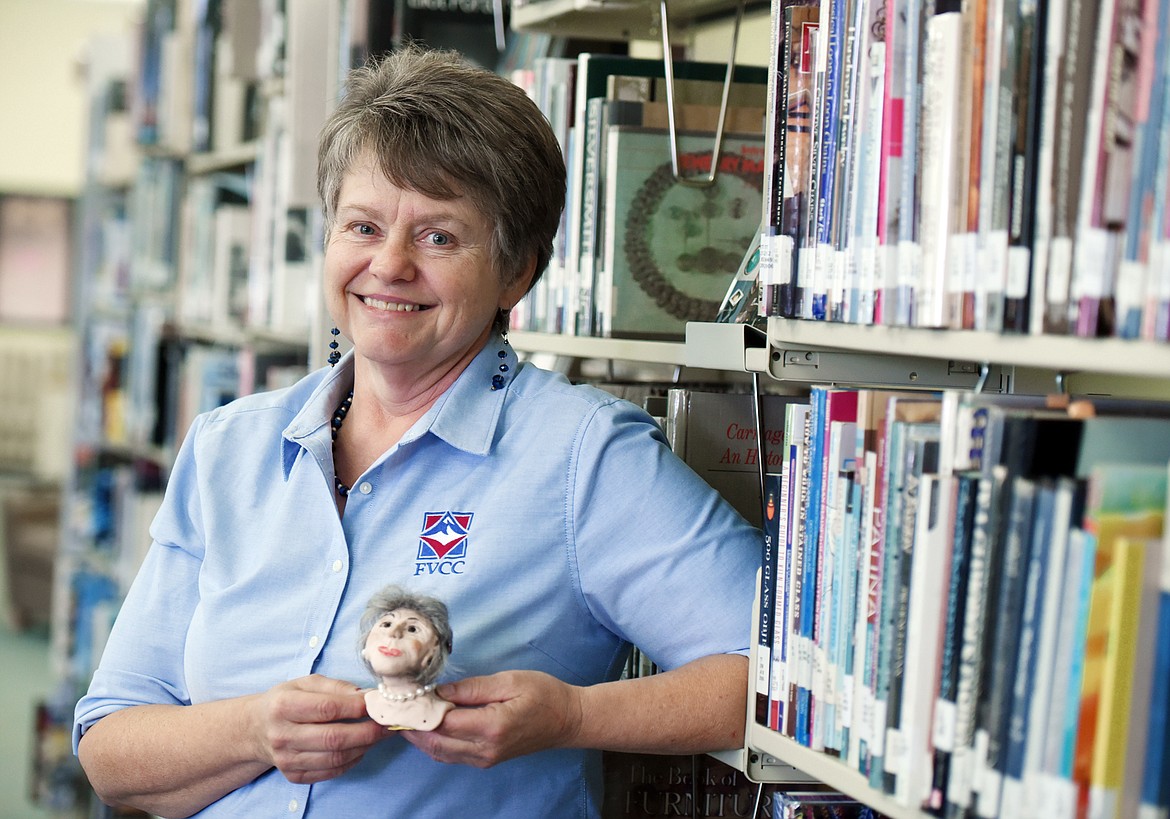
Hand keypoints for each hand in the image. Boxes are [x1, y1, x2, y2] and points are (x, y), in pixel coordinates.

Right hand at [251, 674, 389, 783]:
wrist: (256, 728)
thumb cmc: (286, 700)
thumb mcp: (305, 683)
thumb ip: (336, 686)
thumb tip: (364, 695)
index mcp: (284, 706)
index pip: (327, 708)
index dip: (356, 707)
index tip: (377, 703)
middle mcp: (282, 735)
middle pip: (334, 738)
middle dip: (368, 732)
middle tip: (388, 724)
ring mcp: (286, 759)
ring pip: (335, 758)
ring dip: (364, 747)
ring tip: (378, 735)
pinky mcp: (293, 775)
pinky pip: (330, 772)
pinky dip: (351, 761)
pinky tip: (360, 748)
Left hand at [401, 670, 583, 767]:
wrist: (567, 720)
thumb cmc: (543, 694)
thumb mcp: (509, 681)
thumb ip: (472, 688)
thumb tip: (439, 692)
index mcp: (491, 726)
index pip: (443, 722)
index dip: (419, 711)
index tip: (401, 696)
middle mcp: (485, 748)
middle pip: (436, 743)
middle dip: (411, 727)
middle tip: (391, 709)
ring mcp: (484, 758)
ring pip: (440, 753)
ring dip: (419, 737)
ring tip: (401, 716)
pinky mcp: (485, 759)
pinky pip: (451, 755)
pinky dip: (433, 743)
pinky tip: (425, 726)